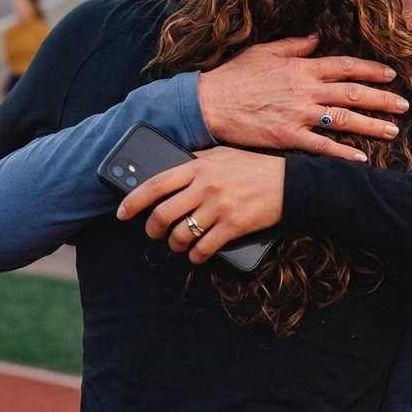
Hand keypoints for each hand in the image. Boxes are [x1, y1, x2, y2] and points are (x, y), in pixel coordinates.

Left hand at [117, 146, 285, 263]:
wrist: (288, 182)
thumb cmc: (253, 167)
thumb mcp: (221, 155)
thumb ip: (195, 161)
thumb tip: (168, 169)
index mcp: (199, 166)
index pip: (156, 184)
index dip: (134, 201)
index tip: (122, 212)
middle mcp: (206, 187)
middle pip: (163, 214)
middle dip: (152, 229)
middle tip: (153, 232)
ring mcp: (219, 207)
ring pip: (182, 235)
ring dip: (175, 244)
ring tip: (178, 243)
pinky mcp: (234, 226)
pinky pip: (204, 248)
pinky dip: (196, 255)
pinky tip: (197, 254)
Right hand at [197, 34, 410, 162]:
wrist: (208, 103)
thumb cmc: (235, 75)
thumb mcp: (265, 51)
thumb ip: (295, 45)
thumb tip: (318, 37)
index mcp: (302, 68)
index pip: (346, 66)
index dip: (372, 70)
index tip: (391, 75)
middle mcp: (305, 90)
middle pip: (353, 93)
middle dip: (382, 99)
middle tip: (403, 105)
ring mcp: (298, 115)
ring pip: (343, 119)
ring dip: (371, 125)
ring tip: (392, 130)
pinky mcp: (287, 137)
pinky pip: (321, 146)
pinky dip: (342, 153)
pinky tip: (361, 158)